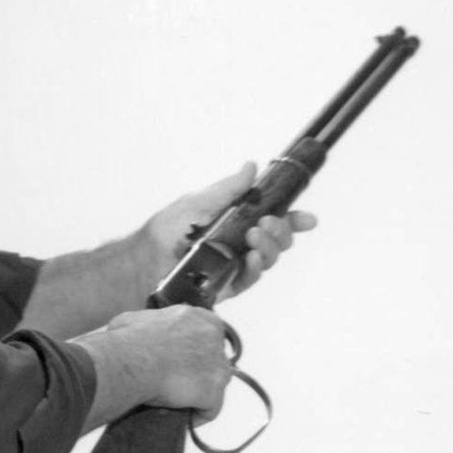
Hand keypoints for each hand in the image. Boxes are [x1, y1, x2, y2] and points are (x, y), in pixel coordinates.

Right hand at [75, 304, 234, 428]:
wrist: (129, 361)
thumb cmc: (126, 341)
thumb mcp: (132, 321)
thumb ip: (145, 325)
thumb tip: (131, 332)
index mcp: (196, 317)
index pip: (206, 334)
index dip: (192, 350)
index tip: (179, 361)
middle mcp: (212, 336)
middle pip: (213, 358)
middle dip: (198, 371)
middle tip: (176, 382)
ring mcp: (217, 363)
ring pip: (215, 383)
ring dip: (199, 393)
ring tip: (178, 403)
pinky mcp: (213, 389)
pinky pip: (211, 409)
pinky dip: (198, 415)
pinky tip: (183, 419)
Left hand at [143, 162, 316, 299]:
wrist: (144, 258)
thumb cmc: (168, 229)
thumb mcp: (199, 201)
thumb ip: (228, 189)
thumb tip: (251, 167)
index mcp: (239, 222)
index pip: (275, 220)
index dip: (294, 220)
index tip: (308, 218)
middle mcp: (241, 244)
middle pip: (278, 241)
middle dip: (282, 231)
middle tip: (266, 223)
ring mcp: (235, 265)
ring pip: (268, 260)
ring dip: (270, 247)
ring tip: (254, 236)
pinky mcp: (226, 285)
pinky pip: (250, 279)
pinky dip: (255, 268)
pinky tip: (252, 258)